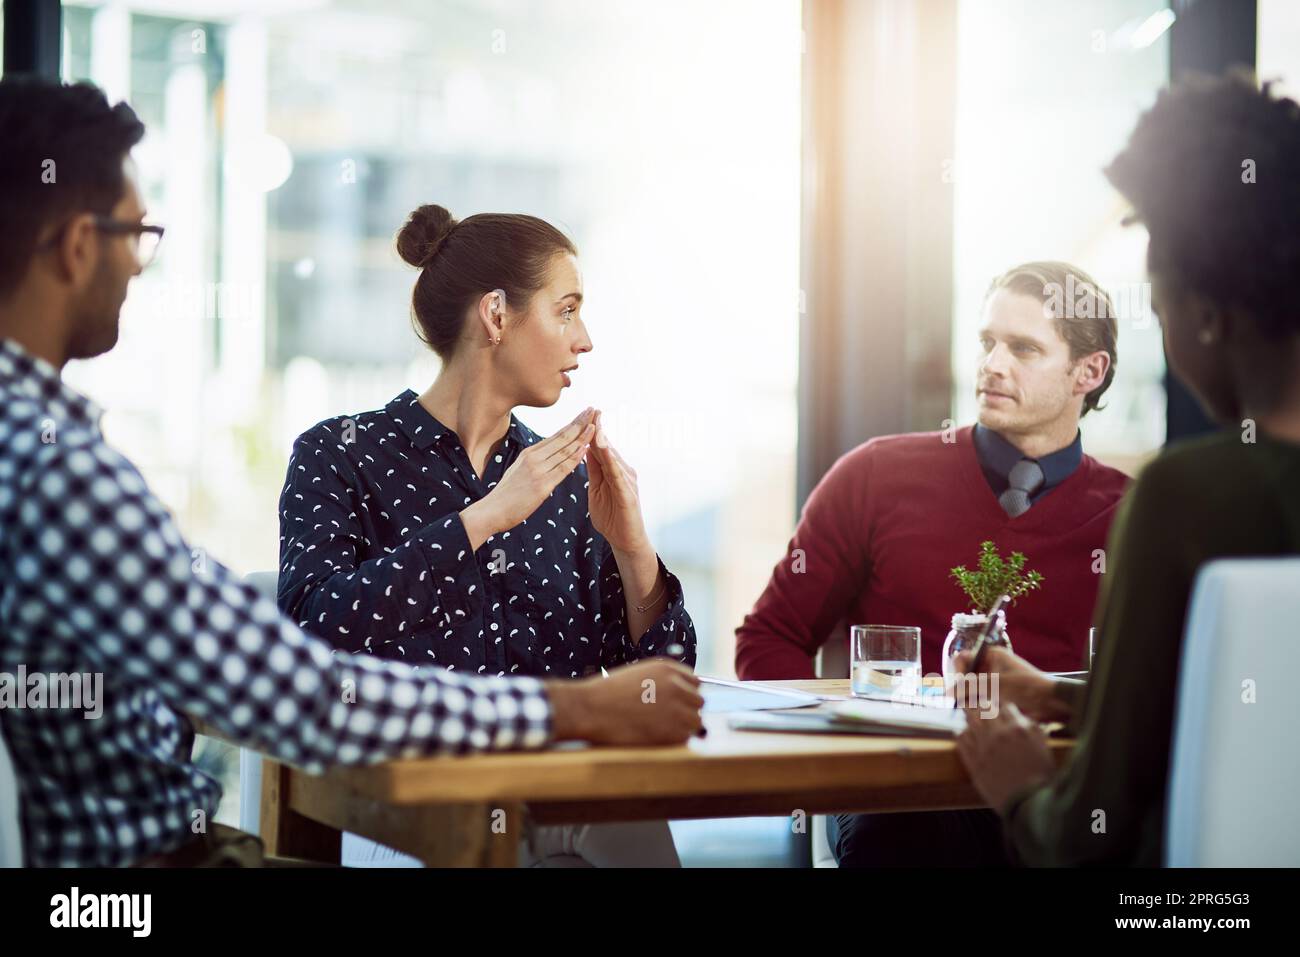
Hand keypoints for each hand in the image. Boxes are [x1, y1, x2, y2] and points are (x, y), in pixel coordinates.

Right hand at [461, 408, 594, 548]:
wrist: (492, 511)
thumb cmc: (506, 495)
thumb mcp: (518, 471)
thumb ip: (534, 463)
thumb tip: (545, 457)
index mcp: (529, 454)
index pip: (556, 436)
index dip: (572, 424)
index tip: (584, 414)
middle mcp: (534, 458)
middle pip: (562, 437)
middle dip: (580, 422)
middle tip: (593, 409)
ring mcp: (538, 470)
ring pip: (565, 450)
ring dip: (582, 437)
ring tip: (595, 424)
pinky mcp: (542, 485)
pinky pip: (563, 468)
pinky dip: (575, 457)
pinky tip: (586, 448)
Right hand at [547, 659, 704, 745]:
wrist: (590, 708)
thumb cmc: (608, 693)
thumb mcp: (639, 674)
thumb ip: (663, 681)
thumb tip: (680, 696)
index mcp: (668, 668)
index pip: (694, 682)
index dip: (685, 694)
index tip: (675, 704)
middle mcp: (677, 685)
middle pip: (698, 701)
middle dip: (686, 710)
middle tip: (666, 719)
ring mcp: (678, 708)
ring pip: (696, 721)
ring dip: (682, 726)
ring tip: (659, 729)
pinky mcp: (673, 731)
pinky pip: (685, 737)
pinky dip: (673, 740)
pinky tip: (653, 736)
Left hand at [585, 410, 650, 554]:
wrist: (625, 540)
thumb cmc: (611, 516)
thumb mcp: (597, 489)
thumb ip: (594, 471)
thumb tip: (584, 450)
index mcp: (613, 471)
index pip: (601, 447)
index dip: (592, 431)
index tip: (583, 414)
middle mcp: (623, 472)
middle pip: (608, 448)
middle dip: (599, 430)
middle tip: (591, 410)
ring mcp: (627, 482)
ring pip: (613, 458)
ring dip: (604, 442)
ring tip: (596, 426)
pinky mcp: (628, 495)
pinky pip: (618, 476)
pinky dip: (611, 462)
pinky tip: (604, 453)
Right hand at [954, 645, 1071, 723]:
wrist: (1051, 703)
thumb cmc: (1025, 688)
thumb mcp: (995, 685)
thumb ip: (970, 686)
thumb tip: (949, 692)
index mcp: (991, 655)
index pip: (964, 658)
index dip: (957, 671)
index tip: (956, 687)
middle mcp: (991, 665)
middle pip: (966, 674)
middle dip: (962, 687)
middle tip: (961, 701)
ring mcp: (994, 680)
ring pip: (972, 688)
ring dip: (969, 698)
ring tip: (972, 708)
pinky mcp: (998, 695)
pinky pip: (980, 698)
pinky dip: (977, 705)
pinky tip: (980, 712)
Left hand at [955, 700, 1056, 813]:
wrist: (1030, 804)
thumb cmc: (1042, 778)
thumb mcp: (1044, 748)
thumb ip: (1034, 730)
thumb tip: (1025, 719)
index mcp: (1019, 729)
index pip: (1005, 706)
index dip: (1002, 707)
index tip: (998, 708)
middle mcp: (999, 734)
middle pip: (984, 708)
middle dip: (983, 706)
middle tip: (979, 705)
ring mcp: (983, 748)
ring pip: (969, 721)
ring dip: (969, 716)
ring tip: (967, 713)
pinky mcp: (973, 763)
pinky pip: (961, 741)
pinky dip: (961, 735)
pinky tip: (962, 734)